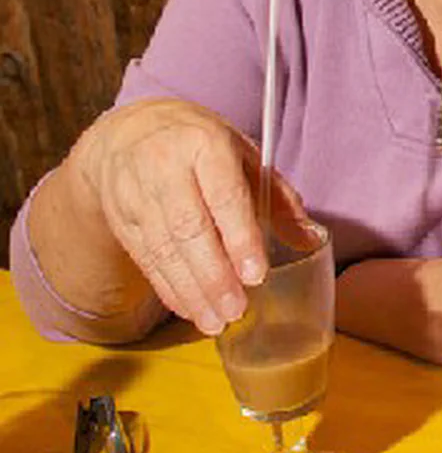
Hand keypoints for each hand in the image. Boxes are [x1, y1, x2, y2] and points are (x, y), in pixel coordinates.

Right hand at [66, 98, 305, 333]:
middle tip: (237, 309)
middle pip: (189, 229)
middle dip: (214, 275)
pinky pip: (145, 259)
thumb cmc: (200, 145)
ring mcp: (136, 194)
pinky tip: (190, 309)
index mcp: (205, 144)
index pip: (224, 196)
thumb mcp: (243, 155)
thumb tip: (309, 238)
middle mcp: (165, 167)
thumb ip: (277, 197)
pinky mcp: (120, 218)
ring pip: (163, 249)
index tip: (255, 274)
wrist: (129, 131)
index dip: (240, 238)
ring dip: (191, 291)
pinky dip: (169, 288)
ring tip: (216, 321)